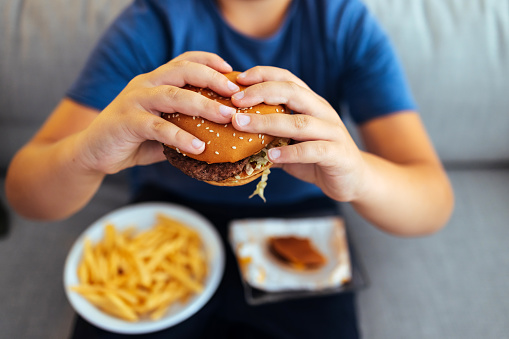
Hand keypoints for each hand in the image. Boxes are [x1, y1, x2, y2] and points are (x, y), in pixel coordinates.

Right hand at [77, 52, 240, 173]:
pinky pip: (159, 127)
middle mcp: (146, 84)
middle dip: (213, 79)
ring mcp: (135, 101)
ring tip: (226, 117)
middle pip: (183, 71)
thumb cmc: (133, 139)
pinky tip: (199, 147)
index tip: (231, 70)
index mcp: (155, 81)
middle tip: (235, 93)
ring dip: (203, 105)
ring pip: (174, 96)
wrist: (92, 152)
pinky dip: (181, 137)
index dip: (209, 61)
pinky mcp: (127, 122)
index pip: (184, 61)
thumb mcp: (162, 128)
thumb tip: (219, 134)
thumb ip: (184, 125)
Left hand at [230, 66, 367, 201]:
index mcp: (311, 103)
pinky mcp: (338, 154)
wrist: (353, 179)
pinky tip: (271, 155)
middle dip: (261, 93)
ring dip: (267, 122)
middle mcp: (323, 111)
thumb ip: (267, 136)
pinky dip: (290, 152)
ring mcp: (332, 132)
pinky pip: (313, 150)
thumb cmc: (316, 158)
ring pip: (299, 122)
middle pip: (292, 92)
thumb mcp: (290, 142)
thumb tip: (232, 134)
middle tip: (235, 101)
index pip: (287, 79)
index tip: (238, 79)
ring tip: (241, 124)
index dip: (263, 75)